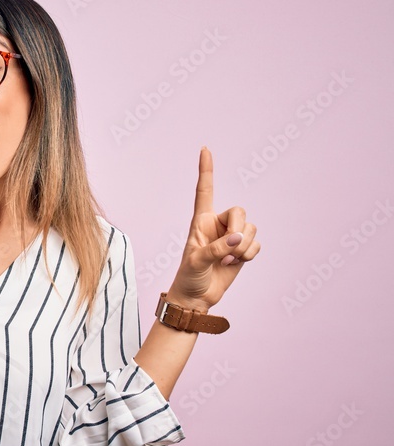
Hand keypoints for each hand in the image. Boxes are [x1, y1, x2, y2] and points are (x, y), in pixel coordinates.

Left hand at [167, 147, 260, 310]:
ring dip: (243, 246)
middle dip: (239, 229)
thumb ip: (216, 248)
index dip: (206, 170)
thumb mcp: (196, 261)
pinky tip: (235, 262)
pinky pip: (257, 243)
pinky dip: (250, 254)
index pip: (205, 190)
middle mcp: (218, 224)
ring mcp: (232, 236)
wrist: (196, 296)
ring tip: (228, 259)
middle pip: (240, 211)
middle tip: (230, 247)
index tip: (205, 148)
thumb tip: (237, 239)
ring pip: (251, 228)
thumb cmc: (189, 276)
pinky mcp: (243, 249)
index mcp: (201, 221)